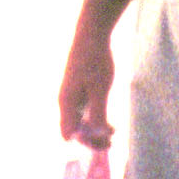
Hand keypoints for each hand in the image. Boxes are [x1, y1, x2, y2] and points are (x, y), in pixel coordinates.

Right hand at [59, 23, 114, 145]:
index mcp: (67, 103)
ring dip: (94, 130)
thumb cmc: (95, 61)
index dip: (86, 142)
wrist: (91, 35)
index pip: (70, 134)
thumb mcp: (100, 90)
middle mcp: (66, 102)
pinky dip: (95, 119)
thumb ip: (97, 113)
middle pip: (74, 130)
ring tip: (113, 134)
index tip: (105, 143)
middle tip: (111, 143)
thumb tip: (97, 135)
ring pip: (79, 122)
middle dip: (91, 139)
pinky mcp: (78, 91)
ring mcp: (71, 96)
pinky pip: (83, 112)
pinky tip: (109, 121)